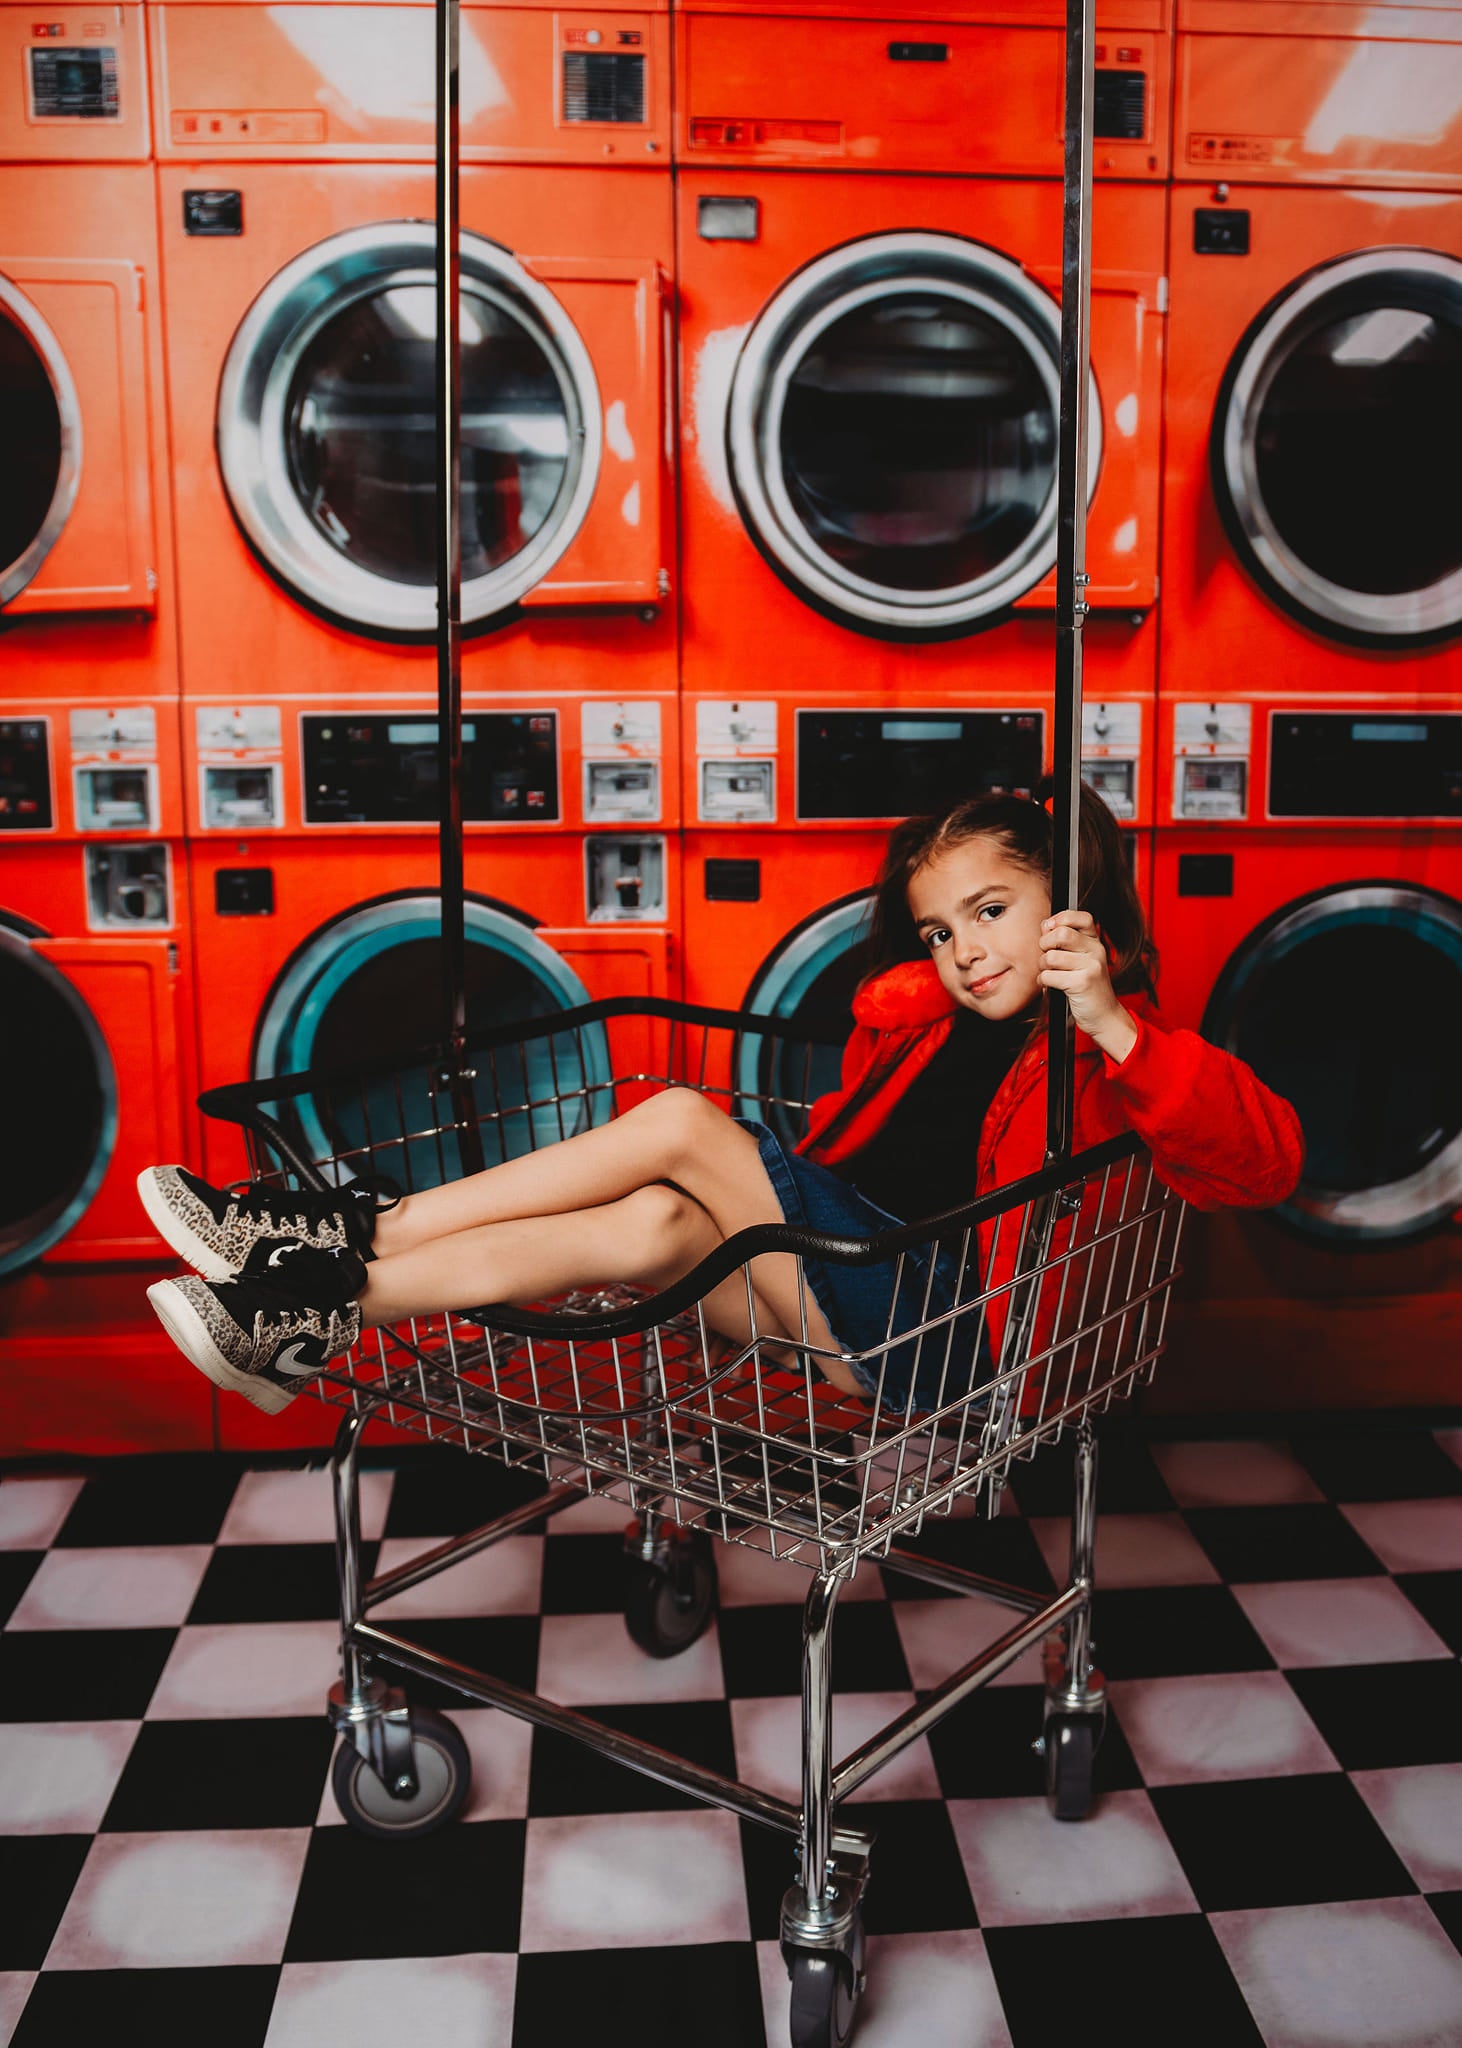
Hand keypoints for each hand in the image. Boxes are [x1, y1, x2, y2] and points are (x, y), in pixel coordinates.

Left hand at [1038, 910, 1136, 1062]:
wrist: (1104, 1016)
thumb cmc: (1087, 989)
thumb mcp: (1081, 960)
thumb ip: (1065, 942)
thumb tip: (1045, 925)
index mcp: (1095, 942)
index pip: (1080, 917)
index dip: (1060, 919)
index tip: (1051, 930)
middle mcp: (1096, 951)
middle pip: (1061, 933)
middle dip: (1045, 945)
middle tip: (1047, 957)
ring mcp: (1091, 966)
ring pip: (1051, 956)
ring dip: (1043, 967)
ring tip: (1050, 975)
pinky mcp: (1083, 983)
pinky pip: (1049, 976)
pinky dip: (1044, 982)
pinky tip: (1051, 987)